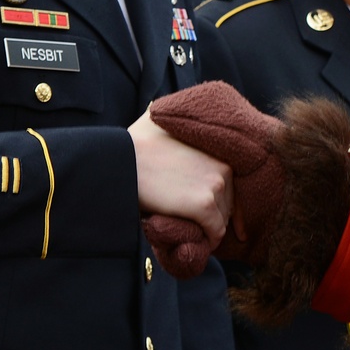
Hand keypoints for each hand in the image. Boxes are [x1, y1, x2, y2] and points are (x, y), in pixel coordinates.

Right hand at [141, 82, 287, 278]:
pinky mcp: (204, 205)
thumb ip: (171, 115)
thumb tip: (161, 109)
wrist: (121, 162)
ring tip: (188, 229)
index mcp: (217, 147)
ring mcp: (215, 184)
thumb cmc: (133, 143)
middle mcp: (223, 165)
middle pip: (228, 201)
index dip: (213, 195)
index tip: (200, 205)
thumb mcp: (158, 118)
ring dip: (208, 227)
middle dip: (212, 213)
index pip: (226, 180)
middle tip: (191, 220)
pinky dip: (207, 240)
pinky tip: (193, 240)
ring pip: (223, 217)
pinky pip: (215, 231)